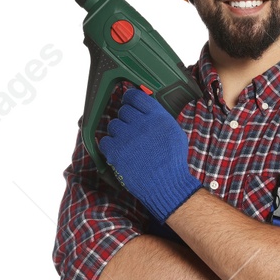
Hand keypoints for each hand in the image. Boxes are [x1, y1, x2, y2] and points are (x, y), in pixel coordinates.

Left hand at [99, 88, 201, 222]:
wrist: (166, 184)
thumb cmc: (172, 160)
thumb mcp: (175, 133)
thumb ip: (160, 118)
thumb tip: (146, 107)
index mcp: (158, 117)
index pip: (136, 96)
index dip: (130, 99)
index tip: (130, 103)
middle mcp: (142, 124)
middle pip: (123, 110)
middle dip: (127, 119)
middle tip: (132, 130)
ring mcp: (127, 137)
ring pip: (113, 125)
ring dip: (119, 133)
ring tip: (129, 144)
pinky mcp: (115, 151)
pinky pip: (105, 141)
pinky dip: (111, 147)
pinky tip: (122, 153)